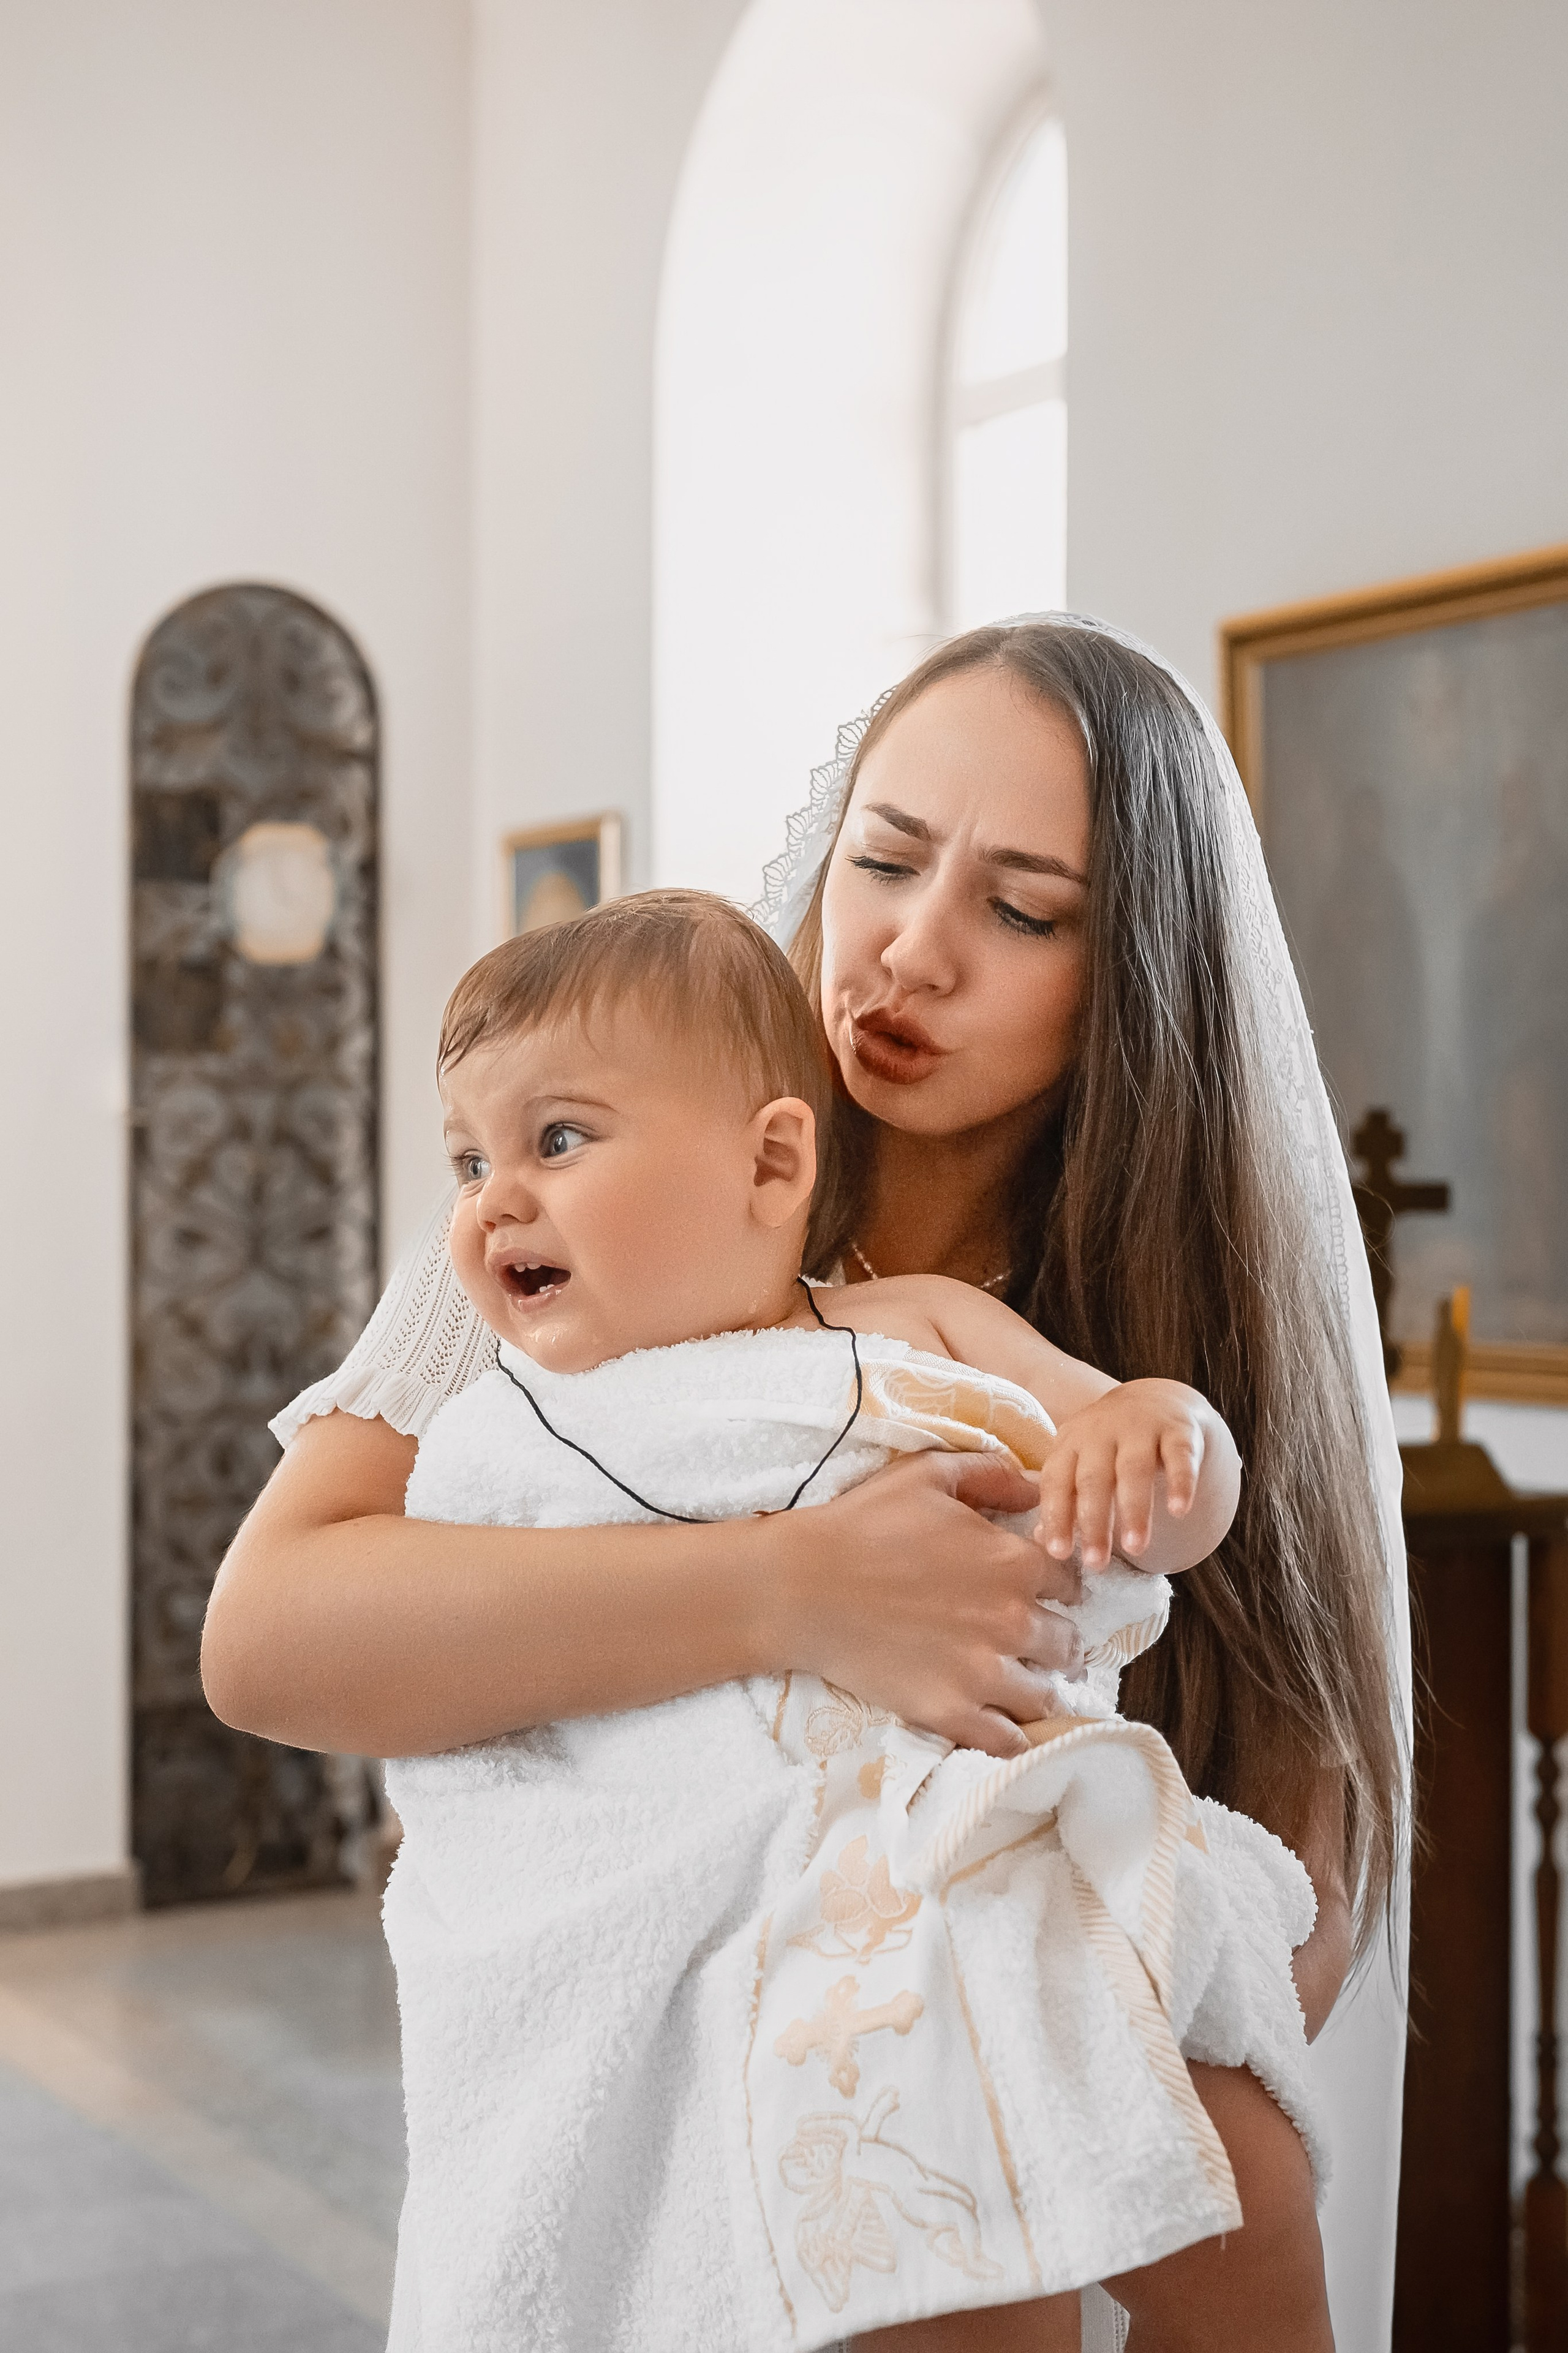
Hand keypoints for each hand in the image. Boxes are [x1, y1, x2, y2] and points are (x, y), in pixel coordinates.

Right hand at [770, 1451, 1084, 1757]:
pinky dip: (1012, 1738)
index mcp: (1014, 1563)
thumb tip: (1034, 1487)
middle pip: (1067, 1644)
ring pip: (1045, 1697)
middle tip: (1041, 1645)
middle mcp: (1011, 1621)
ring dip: (1039, 1689)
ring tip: (1026, 1685)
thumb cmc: (863, 1524)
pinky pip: (1006, 1742)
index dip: (1061, 1585)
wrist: (802, 1586)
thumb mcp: (929, 1474)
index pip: (1071, 1582)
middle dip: (1057, 1642)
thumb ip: (991, 1475)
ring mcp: (982, 1673)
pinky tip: (1004, 1725)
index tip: (1047, 1592)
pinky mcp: (949, 1712)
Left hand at [1035, 1378, 1237, 1572]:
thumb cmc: (1109, 1446)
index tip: (1058, 1553)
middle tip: (1097, 1563)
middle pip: (1093, 1479)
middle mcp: (1101, 1432)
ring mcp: (1140, 1427)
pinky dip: (1181, 1483)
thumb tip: (1043, 1541)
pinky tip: (1180, 1512)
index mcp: (1071, 1443)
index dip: (1056, 1516)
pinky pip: (1179, 1456)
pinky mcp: (1178, 1429)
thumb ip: (1064, 1501)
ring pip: (1134, 1469)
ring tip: (1136, 1548)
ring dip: (1134, 1509)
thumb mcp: (1080, 1464)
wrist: (1156, 1398)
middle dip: (1094, 1523)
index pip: (1057, 1481)